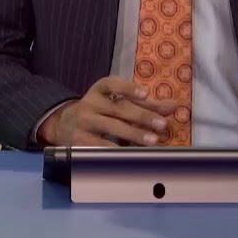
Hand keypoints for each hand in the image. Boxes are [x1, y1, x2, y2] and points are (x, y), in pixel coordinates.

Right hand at [39, 76, 178, 147]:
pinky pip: (100, 144)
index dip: (128, 88)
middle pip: (118, 108)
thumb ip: (146, 104)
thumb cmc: (100, 111)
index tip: (145, 94)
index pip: (112, 84)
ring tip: (153, 140)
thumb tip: (174, 106)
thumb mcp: (118, 102)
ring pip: (111, 127)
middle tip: (162, 125)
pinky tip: (131, 153)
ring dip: (133, 134)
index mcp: (99, 89)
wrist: (64, 125)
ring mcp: (84, 121)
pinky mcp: (80, 140)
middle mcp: (90, 102)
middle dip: (142, 116)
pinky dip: (117, 148)